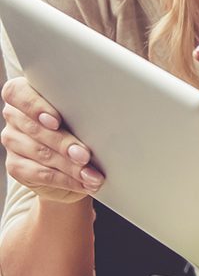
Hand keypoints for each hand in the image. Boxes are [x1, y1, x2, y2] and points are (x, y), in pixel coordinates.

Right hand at [0, 76, 103, 201]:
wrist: (72, 159)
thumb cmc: (81, 124)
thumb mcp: (82, 112)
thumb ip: (81, 107)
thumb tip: (108, 113)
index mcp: (27, 93)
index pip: (17, 93)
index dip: (34, 106)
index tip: (56, 120)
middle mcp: (15, 116)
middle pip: (34, 128)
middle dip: (64, 143)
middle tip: (85, 155)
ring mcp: (12, 141)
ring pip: (40, 153)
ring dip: (69, 165)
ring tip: (92, 173)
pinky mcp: (15, 165)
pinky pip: (39, 173)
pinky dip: (65, 179)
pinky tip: (84, 182)